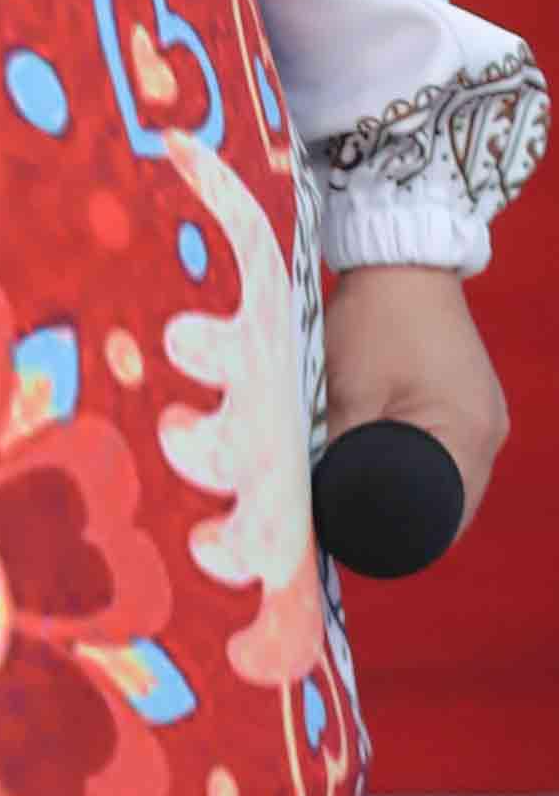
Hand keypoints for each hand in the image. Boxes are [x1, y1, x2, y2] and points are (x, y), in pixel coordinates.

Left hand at [323, 262, 508, 535]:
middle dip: (398, 516)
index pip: (439, 520)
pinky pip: (445, 452)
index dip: (393, 537)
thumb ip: (331, 455)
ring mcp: (484, 417)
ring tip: (357, 489)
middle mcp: (487, 434)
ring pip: (447, 480)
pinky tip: (377, 455)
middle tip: (345, 520)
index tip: (349, 539)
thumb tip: (307, 504)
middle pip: (446, 505)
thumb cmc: (373, 320)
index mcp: (465, 436)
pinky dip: (413, 461)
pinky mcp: (471, 402)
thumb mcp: (342, 393)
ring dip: (406, 488)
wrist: (402, 256)